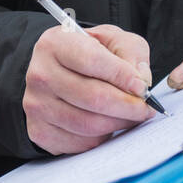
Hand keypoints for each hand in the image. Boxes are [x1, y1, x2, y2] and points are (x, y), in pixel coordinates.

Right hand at [23, 23, 154, 154]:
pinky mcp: (40, 131)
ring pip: (89, 124)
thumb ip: (130, 52)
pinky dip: (102, 137)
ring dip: (119, 123)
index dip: (122, 76)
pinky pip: (81, 143)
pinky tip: (109, 124)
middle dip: (128, 106)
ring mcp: (37, 105)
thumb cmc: (88, 53)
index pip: (92, 61)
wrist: (59, 71)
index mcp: (54, 44)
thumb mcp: (111, 39)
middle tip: (145, 108)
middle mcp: (40, 74)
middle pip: (93, 98)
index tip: (142, 87)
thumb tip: (140, 81)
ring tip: (131, 116)